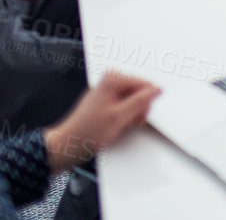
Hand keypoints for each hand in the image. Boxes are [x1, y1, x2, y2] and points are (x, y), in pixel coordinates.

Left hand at [44, 71, 160, 170]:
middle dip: (137, 111)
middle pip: (140, 94)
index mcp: (112, 79)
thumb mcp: (118, 118)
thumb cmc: (86, 132)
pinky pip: (126, 109)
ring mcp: (109, 93)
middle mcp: (110, 82)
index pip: (145, 85)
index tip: (137, 116)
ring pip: (134, 103)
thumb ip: (140, 102)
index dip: (145, 104)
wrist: (69, 145)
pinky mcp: (108, 103)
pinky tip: (115, 127)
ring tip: (117, 126)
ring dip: (130, 117)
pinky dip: (124, 120)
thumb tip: (156, 90)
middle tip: (126, 123)